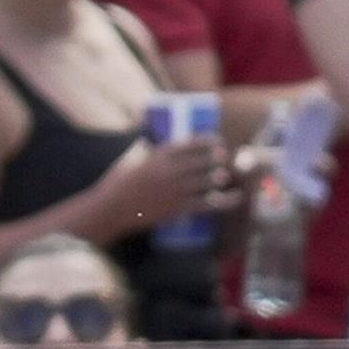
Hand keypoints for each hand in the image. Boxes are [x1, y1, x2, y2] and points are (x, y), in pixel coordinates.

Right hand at [99, 134, 228, 237]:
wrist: (111, 209)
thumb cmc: (118, 182)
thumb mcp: (132, 157)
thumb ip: (150, 149)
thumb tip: (159, 139)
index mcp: (160, 155)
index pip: (192, 144)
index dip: (208, 142)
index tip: (217, 142)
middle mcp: (171, 170)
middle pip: (205, 162)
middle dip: (218, 159)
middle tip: (223, 159)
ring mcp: (176, 190)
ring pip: (208, 181)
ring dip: (219, 177)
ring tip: (222, 177)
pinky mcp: (178, 208)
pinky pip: (208, 203)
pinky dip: (226, 201)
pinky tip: (237, 198)